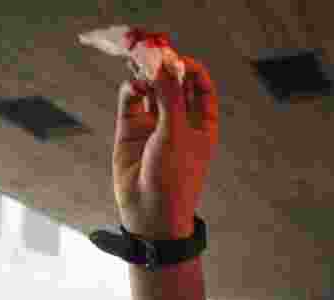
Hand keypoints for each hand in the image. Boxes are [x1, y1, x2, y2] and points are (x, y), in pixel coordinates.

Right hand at [112, 57, 218, 238]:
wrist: (150, 214)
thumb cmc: (175, 178)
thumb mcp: (177, 134)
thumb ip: (170, 98)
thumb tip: (163, 65)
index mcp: (202, 123)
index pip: (201, 86)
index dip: (190, 68)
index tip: (178, 59)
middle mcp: (179, 120)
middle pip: (173, 82)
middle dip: (164, 65)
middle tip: (152, 51)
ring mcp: (154, 124)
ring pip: (150, 88)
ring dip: (145, 73)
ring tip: (139, 64)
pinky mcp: (130, 129)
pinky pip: (131, 100)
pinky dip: (131, 88)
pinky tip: (134, 86)